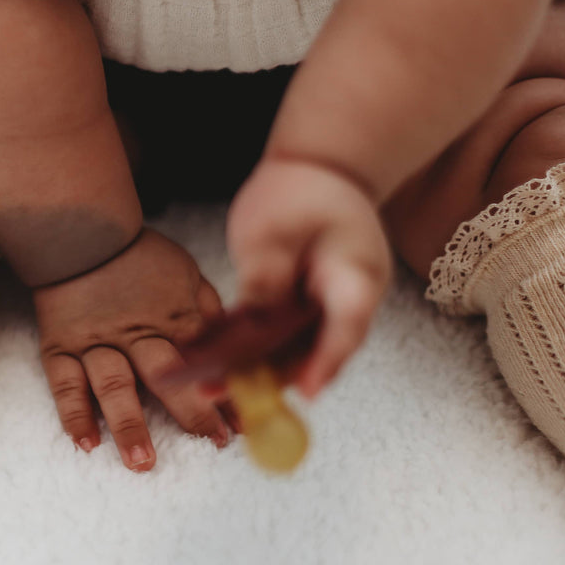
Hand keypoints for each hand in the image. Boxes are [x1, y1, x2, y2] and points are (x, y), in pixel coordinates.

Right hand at [33, 229, 231, 470]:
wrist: (79, 234)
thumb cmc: (139, 256)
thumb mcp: (186, 275)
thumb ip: (208, 313)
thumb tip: (239, 346)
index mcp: (170, 317)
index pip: (205, 360)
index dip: (226, 391)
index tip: (244, 423)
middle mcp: (134, 333)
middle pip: (164, 376)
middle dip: (190, 412)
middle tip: (210, 441)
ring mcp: (95, 342)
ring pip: (113, 386)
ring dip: (128, 424)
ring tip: (142, 461)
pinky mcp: (61, 347)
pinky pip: (65, 384)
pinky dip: (74, 414)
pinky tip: (86, 443)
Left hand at [227, 158, 391, 397]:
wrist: (321, 167)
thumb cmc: (301, 190)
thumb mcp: (271, 228)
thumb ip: (264, 274)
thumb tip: (253, 321)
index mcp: (353, 274)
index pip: (346, 324)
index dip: (326, 360)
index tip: (305, 390)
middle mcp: (350, 299)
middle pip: (320, 349)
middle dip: (277, 378)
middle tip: (231, 397)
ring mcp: (331, 305)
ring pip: (300, 348)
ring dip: (259, 370)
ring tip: (210, 388)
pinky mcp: (308, 306)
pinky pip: (284, 335)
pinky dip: (254, 349)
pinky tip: (212, 361)